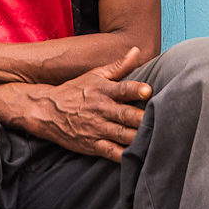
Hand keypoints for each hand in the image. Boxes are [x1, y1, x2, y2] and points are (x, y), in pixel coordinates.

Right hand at [22, 47, 151, 162]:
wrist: (47, 110)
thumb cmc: (75, 90)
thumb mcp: (95, 74)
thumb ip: (119, 65)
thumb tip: (137, 50)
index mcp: (103, 90)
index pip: (122, 89)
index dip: (135, 89)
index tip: (148, 90)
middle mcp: (101, 109)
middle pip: (126, 115)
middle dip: (143, 118)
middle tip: (161, 119)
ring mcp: (97, 128)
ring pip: (122, 135)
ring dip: (139, 138)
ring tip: (156, 139)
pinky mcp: (93, 145)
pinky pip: (111, 152)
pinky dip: (124, 156)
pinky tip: (137, 158)